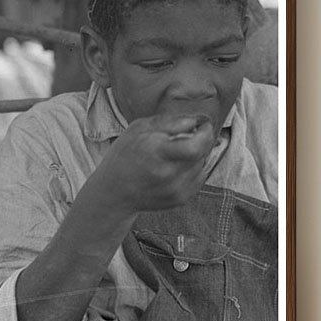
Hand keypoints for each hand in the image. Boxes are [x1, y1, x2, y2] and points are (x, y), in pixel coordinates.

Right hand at [95, 112, 215, 213]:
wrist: (114, 192)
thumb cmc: (124, 156)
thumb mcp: (139, 128)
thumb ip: (170, 122)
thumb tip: (196, 120)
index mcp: (157, 152)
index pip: (196, 146)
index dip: (205, 133)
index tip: (203, 125)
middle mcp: (168, 174)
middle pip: (202, 153)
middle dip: (200, 141)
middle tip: (186, 137)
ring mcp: (176, 190)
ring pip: (202, 165)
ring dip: (194, 156)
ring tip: (173, 155)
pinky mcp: (180, 199)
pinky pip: (199, 178)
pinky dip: (192, 170)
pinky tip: (174, 168)